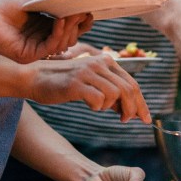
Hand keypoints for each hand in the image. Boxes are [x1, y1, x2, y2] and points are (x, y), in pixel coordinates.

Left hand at [0, 0, 92, 63]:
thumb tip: (77, 1)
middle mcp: (42, 38)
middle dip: (77, 24)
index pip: (69, 27)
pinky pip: (49, 47)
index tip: (89, 10)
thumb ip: (54, 0)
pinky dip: (57, 34)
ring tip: (71, 14)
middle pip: (70, 36)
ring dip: (69, 28)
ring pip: (63, 43)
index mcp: (45, 25)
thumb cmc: (2, 1)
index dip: (80, 20)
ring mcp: (36, 48)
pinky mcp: (28, 55)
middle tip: (81, 11)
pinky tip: (59, 21)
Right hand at [26, 54, 150, 122]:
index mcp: (105, 61)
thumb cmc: (62, 82)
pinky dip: (97, 107)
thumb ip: (109, 91)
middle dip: (133, 108)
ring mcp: (87, 72)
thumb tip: (129, 110)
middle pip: (128, 89)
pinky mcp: (76, 84)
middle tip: (127, 120)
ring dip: (112, 107)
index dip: (141, 102)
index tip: (145, 118)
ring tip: (100, 108)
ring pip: (115, 94)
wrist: (34, 77)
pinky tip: (89, 105)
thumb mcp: (90, 82)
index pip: (131, 83)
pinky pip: (98, 100)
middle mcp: (98, 63)